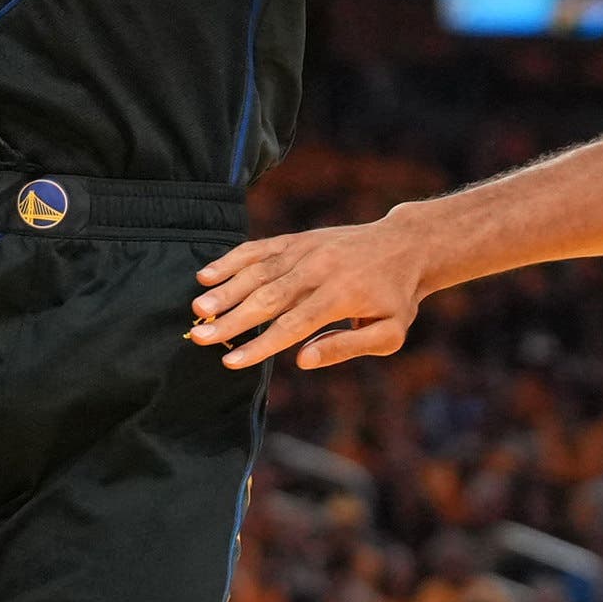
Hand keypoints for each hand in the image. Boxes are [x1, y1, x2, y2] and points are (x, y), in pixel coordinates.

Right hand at [192, 212, 430, 371]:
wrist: (405, 245)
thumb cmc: (396, 298)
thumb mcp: (389, 333)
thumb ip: (346, 347)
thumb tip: (302, 360)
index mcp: (341, 296)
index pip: (292, 325)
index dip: (259, 345)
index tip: (230, 361)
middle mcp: (319, 270)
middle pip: (267, 298)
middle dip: (231, 319)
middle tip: (199, 336)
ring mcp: (306, 251)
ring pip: (258, 271)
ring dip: (225, 290)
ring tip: (197, 308)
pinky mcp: (298, 240)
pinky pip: (260, 249)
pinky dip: (233, 260)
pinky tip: (207, 274)